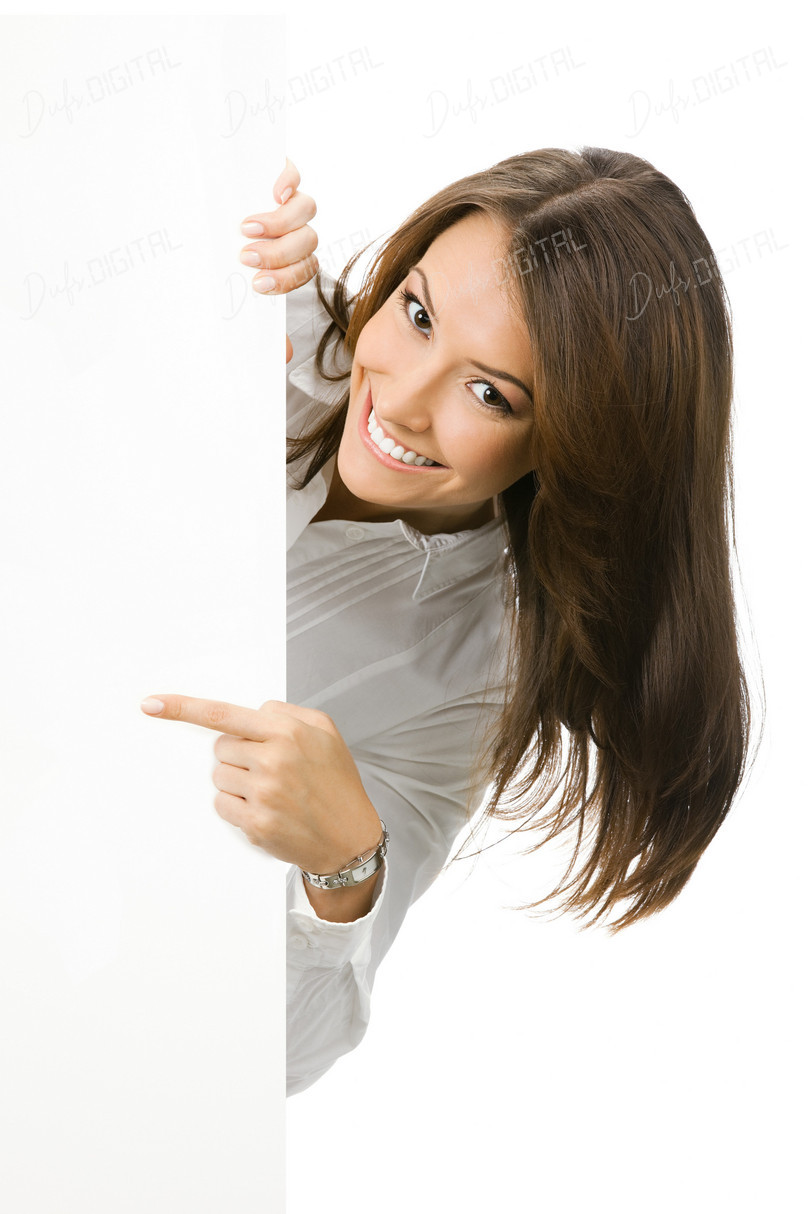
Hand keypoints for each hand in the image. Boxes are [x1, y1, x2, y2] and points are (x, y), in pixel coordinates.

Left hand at [140, 694, 381, 875]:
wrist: (350, 838)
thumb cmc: (336, 783)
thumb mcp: (325, 732)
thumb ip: (287, 713)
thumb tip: (253, 711)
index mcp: (288, 731)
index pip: (223, 714)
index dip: (183, 708)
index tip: (151, 704)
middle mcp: (273, 759)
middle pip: (221, 748)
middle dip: (239, 755)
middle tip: (269, 768)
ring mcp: (263, 793)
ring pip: (219, 776)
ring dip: (238, 782)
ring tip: (273, 791)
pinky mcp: (255, 823)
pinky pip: (222, 805)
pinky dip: (237, 806)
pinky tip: (266, 809)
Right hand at [239, 157, 317, 363]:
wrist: (193, 208)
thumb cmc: (221, 261)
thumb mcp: (235, 289)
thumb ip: (261, 320)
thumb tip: (283, 356)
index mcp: (292, 259)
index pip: (305, 270)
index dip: (286, 278)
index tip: (258, 284)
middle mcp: (295, 230)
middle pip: (308, 241)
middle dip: (279, 254)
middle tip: (247, 257)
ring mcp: (287, 200)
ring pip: (305, 211)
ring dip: (279, 223)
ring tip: (246, 227)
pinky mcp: (275, 172)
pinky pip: (294, 174)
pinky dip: (289, 180)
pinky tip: (274, 193)